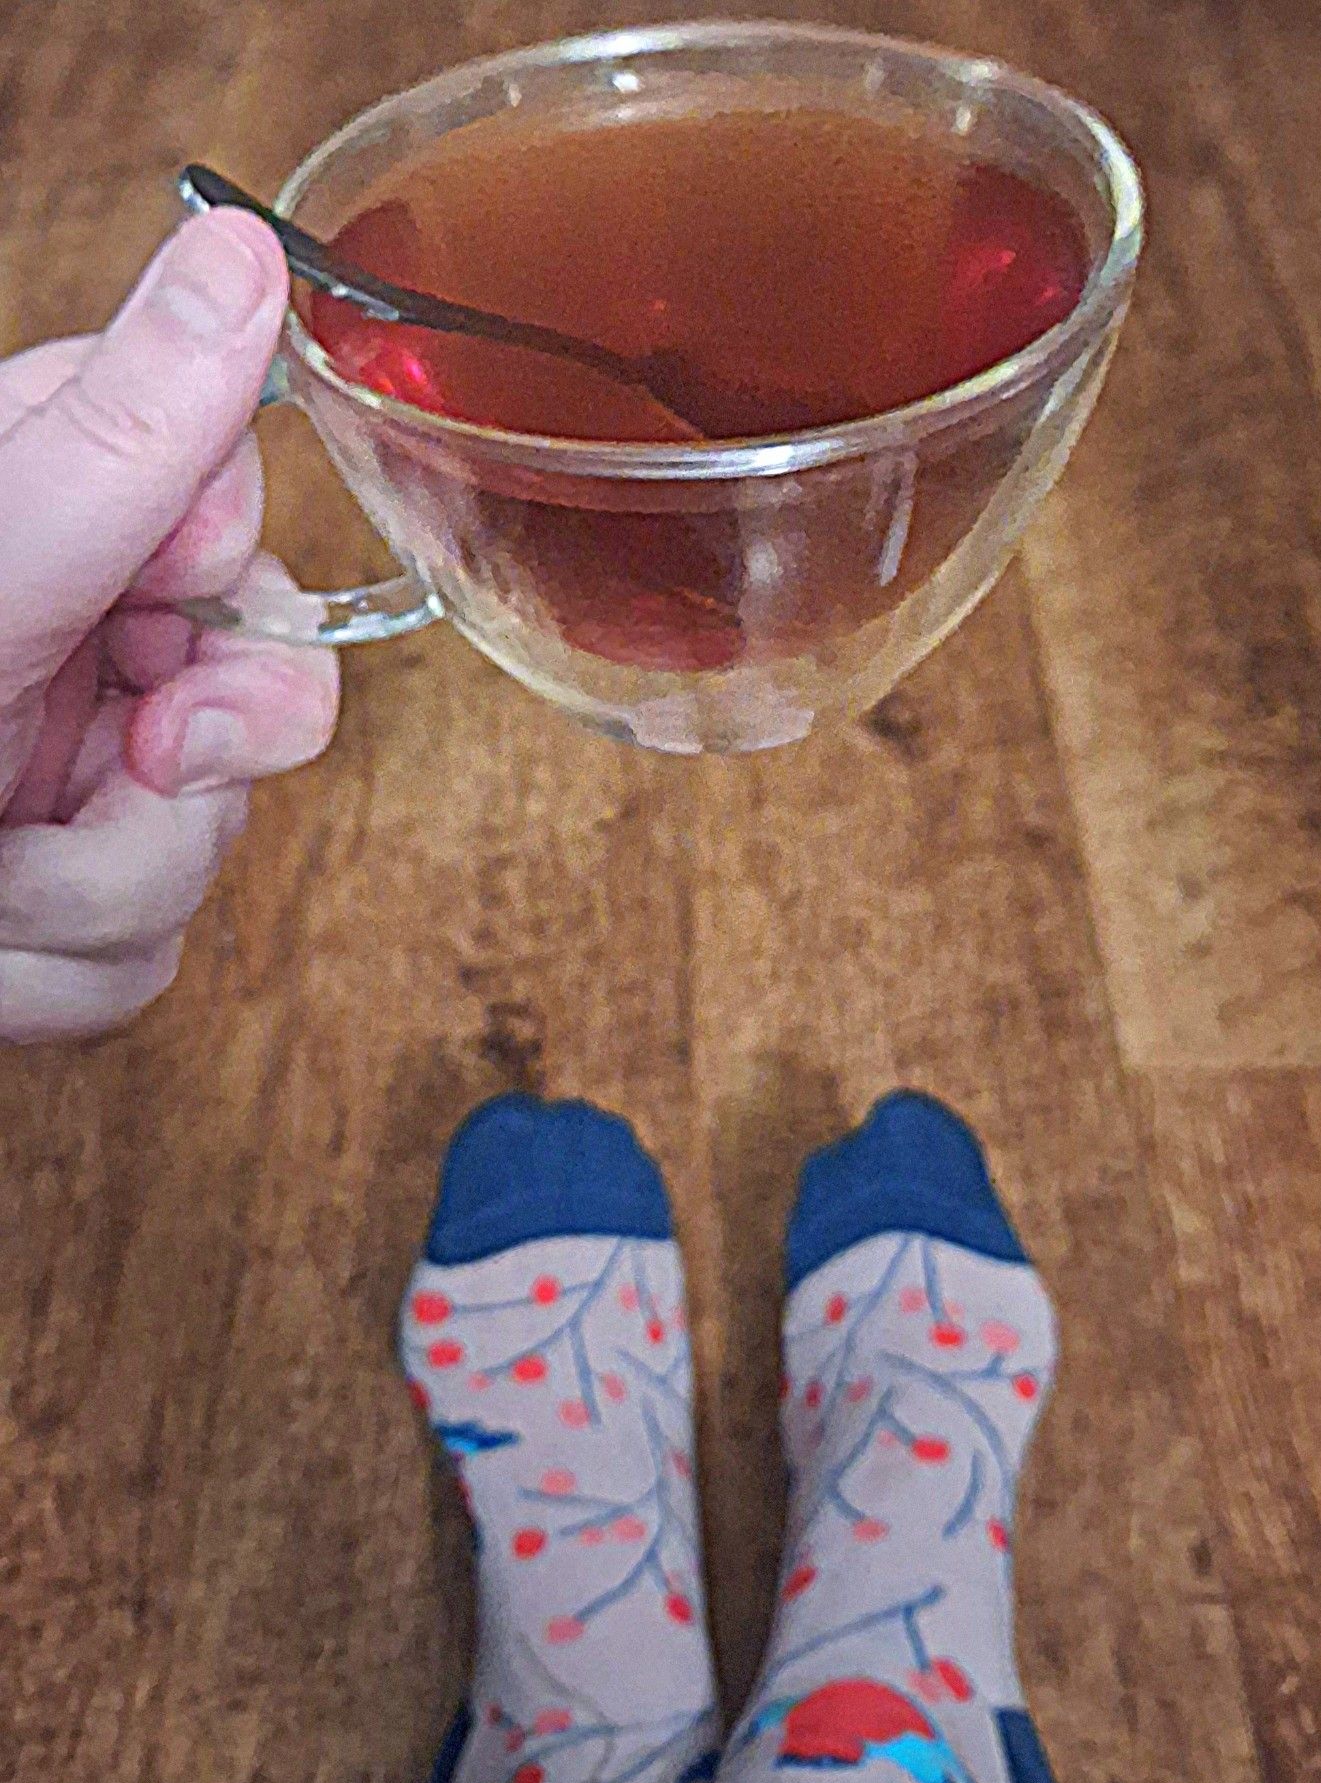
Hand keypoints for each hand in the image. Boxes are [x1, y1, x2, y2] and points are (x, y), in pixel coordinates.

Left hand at [0, 211, 339, 1043]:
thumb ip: (124, 441)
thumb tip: (246, 252)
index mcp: (29, 523)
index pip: (218, 495)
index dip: (219, 558)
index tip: (164, 585)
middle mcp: (59, 645)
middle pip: (260, 683)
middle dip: (196, 759)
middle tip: (138, 760)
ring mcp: (67, 780)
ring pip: (208, 839)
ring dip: (102, 886)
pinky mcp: (67, 907)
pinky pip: (149, 947)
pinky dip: (64, 962)